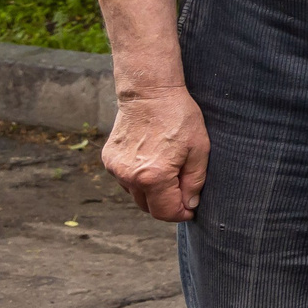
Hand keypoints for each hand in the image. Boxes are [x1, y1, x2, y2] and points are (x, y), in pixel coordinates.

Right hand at [101, 85, 209, 221]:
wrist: (149, 93)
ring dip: (152, 192)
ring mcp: (115, 169)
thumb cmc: (179, 118)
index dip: (180, 214)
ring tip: (168, 170)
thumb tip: (190, 205)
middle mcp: (129, 176)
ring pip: (135, 195)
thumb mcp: (199, 149)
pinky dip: (138, 179)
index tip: (191, 209)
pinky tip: (151, 160)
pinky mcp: (108, 160)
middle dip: (166, 204)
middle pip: (148, 207)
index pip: (165, 212)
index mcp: (153, 176)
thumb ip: (195, 181)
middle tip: (182, 191)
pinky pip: (125, 180)